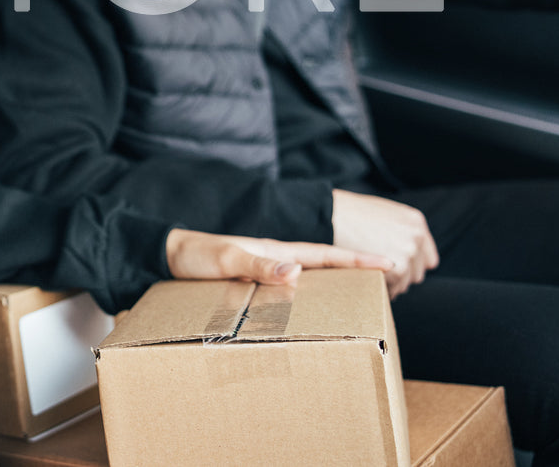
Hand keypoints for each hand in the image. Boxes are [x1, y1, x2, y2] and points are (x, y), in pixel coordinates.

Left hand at [165, 227, 392, 285]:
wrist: (164, 256)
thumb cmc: (192, 257)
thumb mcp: (224, 260)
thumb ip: (256, 265)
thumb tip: (295, 270)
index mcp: (275, 251)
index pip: (325, 255)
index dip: (358, 260)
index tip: (391, 262)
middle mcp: (275, 260)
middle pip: (326, 264)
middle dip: (359, 269)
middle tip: (394, 277)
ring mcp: (265, 271)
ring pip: (311, 276)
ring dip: (338, 281)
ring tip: (365, 293)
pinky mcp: (253, 284)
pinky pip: (291, 290)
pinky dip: (311, 294)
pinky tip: (315, 306)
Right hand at [330, 189, 439, 297]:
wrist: (328, 216)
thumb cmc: (346, 214)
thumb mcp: (381, 213)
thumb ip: (398, 230)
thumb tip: (402, 248)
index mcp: (414, 222)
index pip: (427, 257)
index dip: (411, 264)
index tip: (395, 267)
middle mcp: (416, 236)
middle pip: (417, 272)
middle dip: (400, 275)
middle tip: (377, 273)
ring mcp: (409, 252)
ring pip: (406, 283)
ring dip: (390, 284)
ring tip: (370, 278)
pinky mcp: (398, 268)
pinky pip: (394, 289)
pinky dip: (382, 290)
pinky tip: (367, 282)